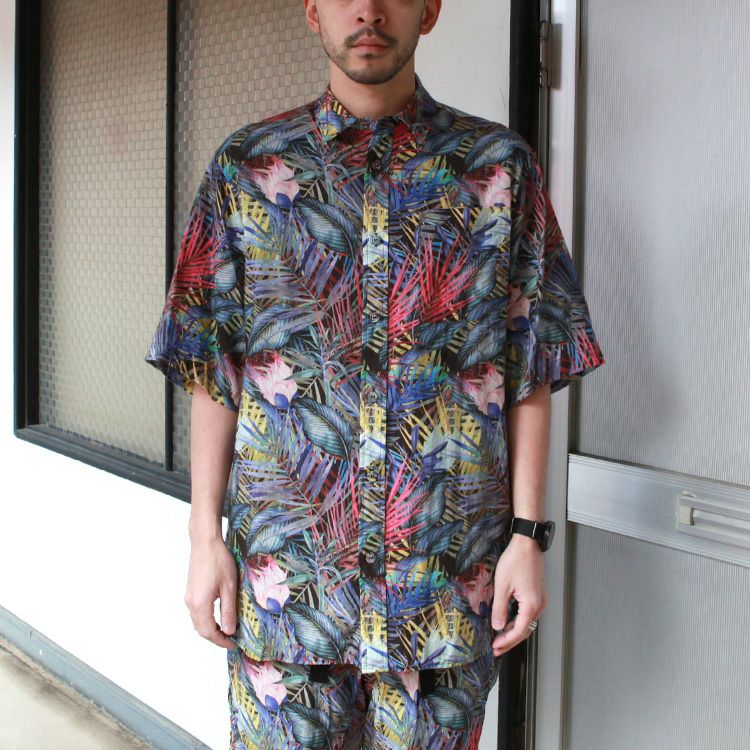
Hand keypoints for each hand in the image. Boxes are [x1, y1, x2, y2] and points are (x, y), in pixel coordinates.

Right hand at [184, 534, 237, 648]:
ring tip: (227, 630)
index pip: (208, 632)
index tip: (233, 644)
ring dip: (210, 629)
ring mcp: (189, 597)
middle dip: (215, 637)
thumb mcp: (229, 587)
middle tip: (231, 640)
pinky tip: (218, 617)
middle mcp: (190, 603)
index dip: (220, 641)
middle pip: (201, 629)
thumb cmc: (219, 561)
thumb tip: (229, 631)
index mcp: (200, 604)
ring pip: (198, 621)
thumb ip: (228, 611)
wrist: (205, 543)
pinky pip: (196, 612)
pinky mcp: (191, 591)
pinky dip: (206, 620)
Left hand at [490, 533, 547, 655]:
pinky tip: (509, 622)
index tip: (496, 647)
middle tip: (497, 648)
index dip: (507, 642)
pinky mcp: (538, 594)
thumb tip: (498, 626)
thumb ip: (500, 608)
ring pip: (528, 622)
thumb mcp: (502, 586)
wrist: (527, 544)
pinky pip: (529, 614)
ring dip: (514, 631)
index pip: (519, 631)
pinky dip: (519, 621)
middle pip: (525, 630)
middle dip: (510, 641)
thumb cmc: (516, 560)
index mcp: (531, 605)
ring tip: (500, 638)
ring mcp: (540, 599)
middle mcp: (539, 605)